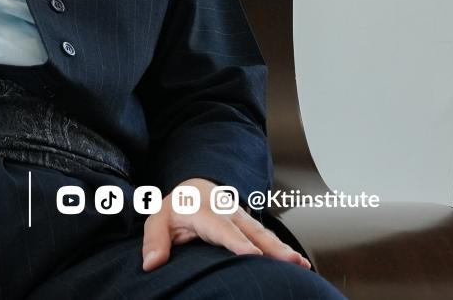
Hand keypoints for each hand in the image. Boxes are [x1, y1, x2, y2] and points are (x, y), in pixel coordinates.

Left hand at [140, 177, 311, 272]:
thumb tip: (151, 264)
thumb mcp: (158, 218)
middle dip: (271, 247)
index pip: (222, 229)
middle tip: (289, 261)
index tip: (252, 255)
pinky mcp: (252, 226)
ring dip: (283, 249)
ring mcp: (243, 219)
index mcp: (205, 211)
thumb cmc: (176, 208)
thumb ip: (155, 240)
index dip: (237, 242)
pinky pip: (269, 238)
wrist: (196, 188)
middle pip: (252, 232)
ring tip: (301, 264)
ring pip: (265, 235)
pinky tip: (301, 264)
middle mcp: (228, 213)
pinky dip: (285, 249)